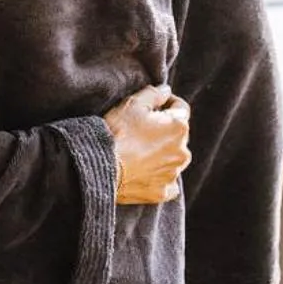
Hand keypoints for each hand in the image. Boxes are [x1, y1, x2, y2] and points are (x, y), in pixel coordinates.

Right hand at [102, 84, 191, 204]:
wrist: (100, 166)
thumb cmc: (117, 132)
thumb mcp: (133, 104)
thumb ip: (154, 93)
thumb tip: (166, 91)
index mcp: (179, 127)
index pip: (181, 109)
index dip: (167, 103)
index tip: (153, 106)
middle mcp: (183, 152)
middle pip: (178, 135)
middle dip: (164, 130)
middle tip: (139, 130)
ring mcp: (173, 173)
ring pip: (173, 158)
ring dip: (161, 153)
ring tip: (138, 151)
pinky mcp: (163, 192)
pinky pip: (167, 182)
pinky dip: (158, 176)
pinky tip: (142, 171)